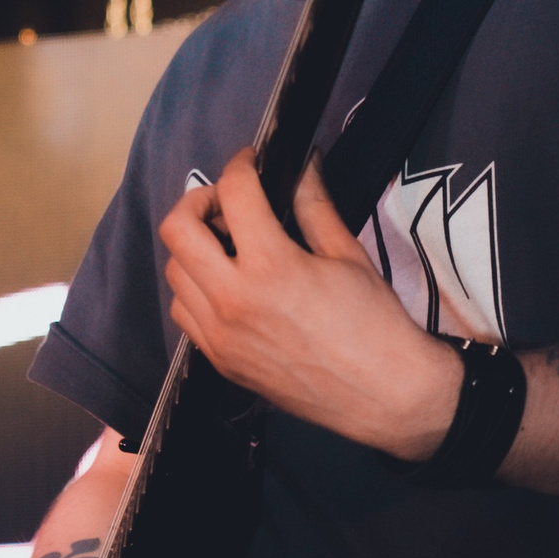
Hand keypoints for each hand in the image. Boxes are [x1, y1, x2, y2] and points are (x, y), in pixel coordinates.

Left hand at [160, 148, 461, 459]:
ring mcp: (220, 335)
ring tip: (230, 246)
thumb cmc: (374, 323)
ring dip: (194, 248)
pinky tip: (228, 285)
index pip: (233, 193)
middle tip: (228, 203)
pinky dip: (196, 289)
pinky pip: (184, 312)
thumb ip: (314, 205)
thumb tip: (302, 164)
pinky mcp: (219, 361)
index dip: (241, 165)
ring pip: (174, 271)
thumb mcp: (347, 255)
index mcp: (271, 267)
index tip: (252, 163)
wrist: (383, 394)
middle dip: (198, 202)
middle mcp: (233, 300)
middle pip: (177, 229)